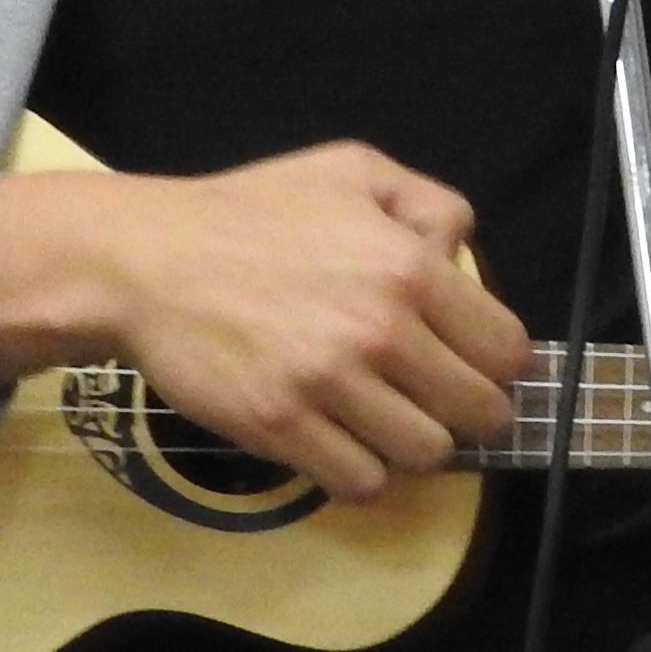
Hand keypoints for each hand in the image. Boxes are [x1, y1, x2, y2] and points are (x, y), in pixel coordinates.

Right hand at [0, 142, 529, 502]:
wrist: (144, 260)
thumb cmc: (247, 213)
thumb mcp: (348, 169)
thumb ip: (427, 202)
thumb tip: (460, 257)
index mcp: (407, 265)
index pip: (506, 350)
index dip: (497, 366)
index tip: (472, 368)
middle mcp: (379, 328)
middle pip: (478, 413)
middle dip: (465, 413)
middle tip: (432, 402)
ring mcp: (329, 383)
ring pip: (426, 456)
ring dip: (411, 445)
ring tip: (381, 420)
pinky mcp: (282, 427)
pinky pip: (362, 483)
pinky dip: (360, 472)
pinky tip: (339, 442)